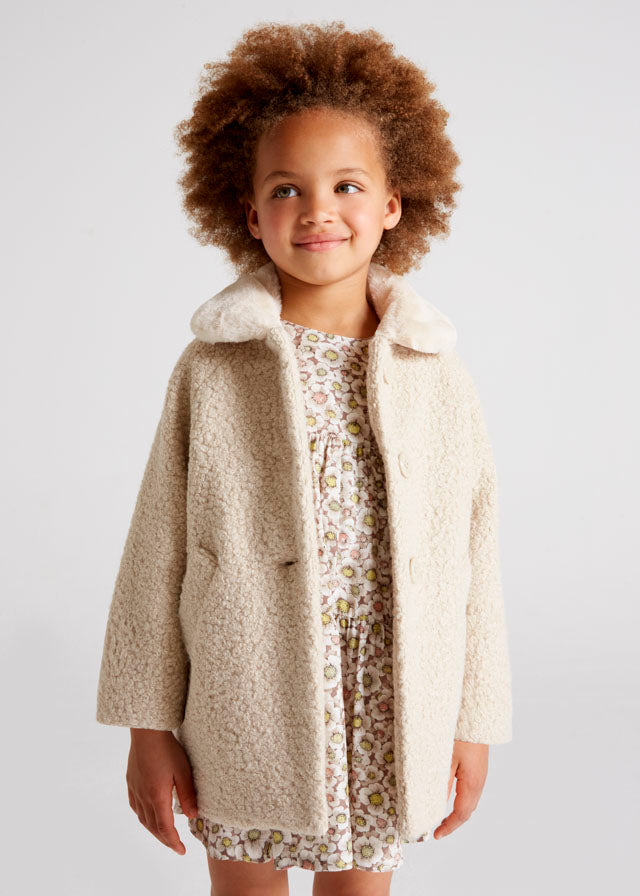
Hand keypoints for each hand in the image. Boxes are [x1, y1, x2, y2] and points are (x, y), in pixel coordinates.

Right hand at [126, 728, 198, 854]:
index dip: (173, 842)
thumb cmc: (167, 748)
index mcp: (157, 796)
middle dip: (165, 839)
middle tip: (175, 846)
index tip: (181, 851)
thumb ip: (188, 794)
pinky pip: (135, 807)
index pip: (165, 828)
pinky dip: (143, 817)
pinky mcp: (131, 781)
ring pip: (143, 818)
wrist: (146, 731)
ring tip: (164, 835)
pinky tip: (148, 815)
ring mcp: (135, 789)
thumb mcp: (183, 770)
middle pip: (153, 827)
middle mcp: (143, 797)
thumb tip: (193, 816)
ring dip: (154, 830)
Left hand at [433, 740, 488, 838]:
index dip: (448, 827)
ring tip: (440, 815)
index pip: (461, 814)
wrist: (475, 713)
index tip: (435, 835)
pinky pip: (469, 789)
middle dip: (452, 821)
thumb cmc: (461, 733)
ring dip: (456, 810)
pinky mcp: (478, 766)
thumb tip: (434, 806)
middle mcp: (479, 781)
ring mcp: (480, 773)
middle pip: (467, 810)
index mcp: (472, 783)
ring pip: (469, 800)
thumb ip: (441, 783)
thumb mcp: (446, 759)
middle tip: (436, 829)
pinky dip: (459, 798)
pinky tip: (448, 794)